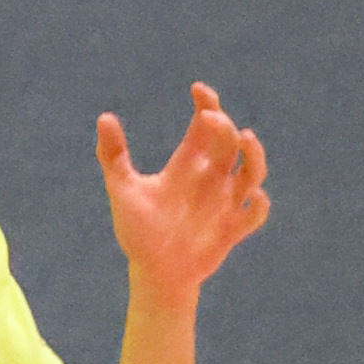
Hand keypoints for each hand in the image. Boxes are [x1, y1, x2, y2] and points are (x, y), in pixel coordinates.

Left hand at [102, 83, 270, 298]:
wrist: (154, 273)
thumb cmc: (138, 231)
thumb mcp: (123, 190)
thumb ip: (113, 155)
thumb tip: (104, 117)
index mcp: (188, 163)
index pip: (206, 125)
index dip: (208, 104)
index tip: (198, 90)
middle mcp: (211, 178)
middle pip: (229, 142)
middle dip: (225, 127)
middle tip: (211, 119)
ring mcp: (225, 202)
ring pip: (252, 172)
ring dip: (255, 155)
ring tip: (246, 139)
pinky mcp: (232, 229)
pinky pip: (254, 214)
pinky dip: (258, 204)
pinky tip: (252, 195)